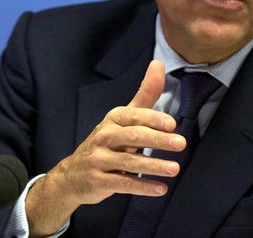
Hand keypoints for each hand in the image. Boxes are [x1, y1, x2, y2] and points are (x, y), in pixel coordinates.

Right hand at [25, 60, 185, 235]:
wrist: (71, 175)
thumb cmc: (106, 143)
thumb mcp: (124, 118)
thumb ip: (145, 95)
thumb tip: (158, 64)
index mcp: (113, 119)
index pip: (134, 116)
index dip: (153, 119)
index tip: (172, 124)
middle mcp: (104, 136)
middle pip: (133, 136)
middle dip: (158, 140)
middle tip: (180, 144)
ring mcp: (99, 159)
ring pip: (129, 161)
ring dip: (153, 165)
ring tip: (174, 168)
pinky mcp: (98, 180)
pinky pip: (123, 183)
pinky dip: (142, 187)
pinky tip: (160, 189)